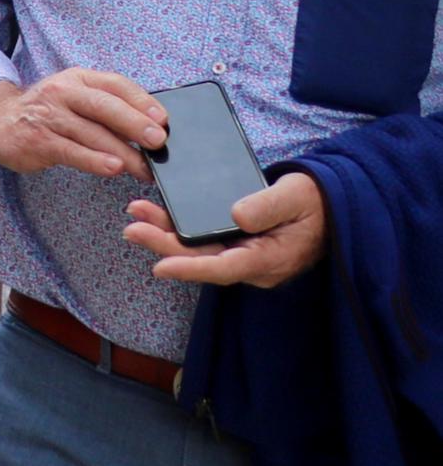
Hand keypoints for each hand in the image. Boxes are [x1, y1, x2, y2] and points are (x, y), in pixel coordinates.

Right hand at [0, 67, 167, 178]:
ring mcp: (48, 116)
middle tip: (159, 141)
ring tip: (144, 168)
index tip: (164, 119)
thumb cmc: (48, 113)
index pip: (115, 84)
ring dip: (122, 152)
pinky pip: (71, 151)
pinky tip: (113, 168)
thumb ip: (109, 109)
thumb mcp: (75, 99)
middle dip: (135, 124)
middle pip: (104, 106)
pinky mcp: (37, 141)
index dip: (142, 101)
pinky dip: (94, 161)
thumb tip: (152, 129)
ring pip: (91, 134)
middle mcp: (62, 92)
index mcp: (77, 78)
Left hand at [125, 171, 328, 288]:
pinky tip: (159, 214)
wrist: (333, 204)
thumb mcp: (296, 196)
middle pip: (202, 260)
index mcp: (270, 258)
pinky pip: (206, 241)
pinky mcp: (240, 245)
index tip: (160, 266)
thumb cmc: (317, 200)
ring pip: (200, 250)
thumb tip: (236, 215)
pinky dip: (181, 228)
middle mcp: (254, 263)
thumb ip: (267, 206)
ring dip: (167, 233)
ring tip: (137, 214)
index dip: (190, 268)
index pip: (224, 268)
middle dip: (164, 245)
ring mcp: (246, 255)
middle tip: (132, 228)